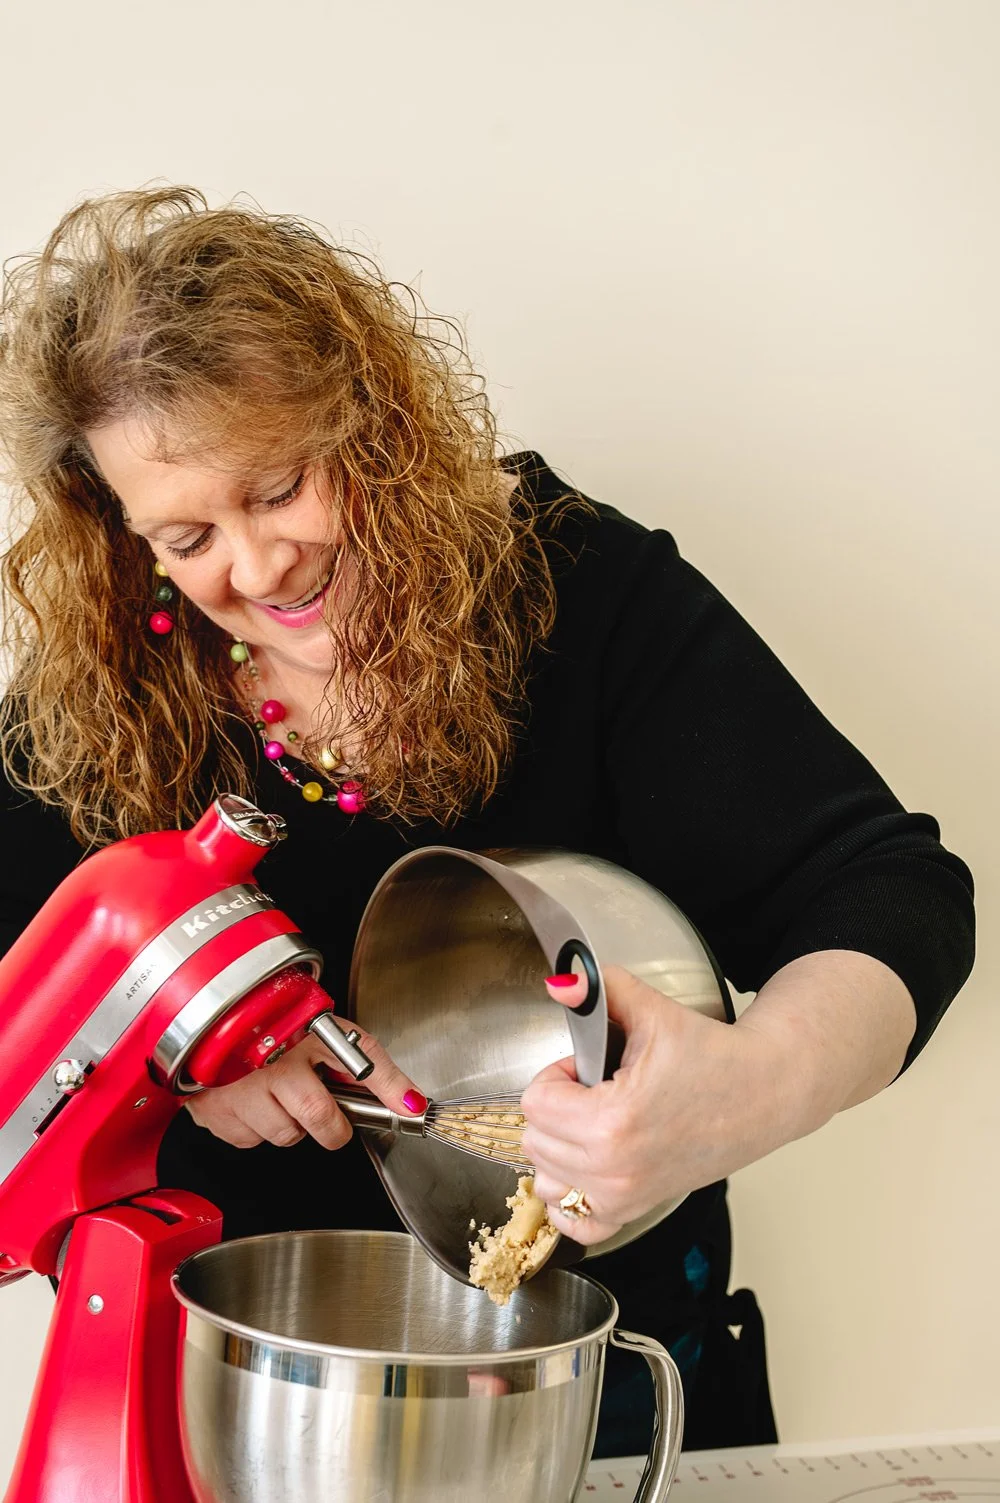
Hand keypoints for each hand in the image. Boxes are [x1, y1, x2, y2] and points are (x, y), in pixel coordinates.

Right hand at [186, 1026, 425, 1150]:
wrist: (216, 1035)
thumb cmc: (278, 1038)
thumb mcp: (331, 1042)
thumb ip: (376, 1073)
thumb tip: (413, 1104)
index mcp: (309, 1038)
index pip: (360, 1065)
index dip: (384, 1086)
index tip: (410, 1108)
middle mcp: (273, 1063)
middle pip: (316, 1116)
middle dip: (329, 1127)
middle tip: (322, 1110)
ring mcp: (241, 1089)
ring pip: (283, 1135)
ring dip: (287, 1125)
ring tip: (279, 1097)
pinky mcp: (218, 1113)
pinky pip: (251, 1140)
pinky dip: (257, 1129)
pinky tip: (255, 1105)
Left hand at [520, 964, 790, 1245]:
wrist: (765, 1092)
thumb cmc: (715, 1057)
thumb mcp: (653, 1013)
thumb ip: (599, 991)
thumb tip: (562, 981)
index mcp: (612, 1122)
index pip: (534, 1103)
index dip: (557, 1074)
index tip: (587, 1068)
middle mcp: (614, 1169)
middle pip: (535, 1140)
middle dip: (557, 1108)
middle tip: (595, 1090)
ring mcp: (625, 1197)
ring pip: (546, 1180)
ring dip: (558, 1150)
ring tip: (593, 1123)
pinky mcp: (636, 1210)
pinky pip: (574, 1222)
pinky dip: (571, 1197)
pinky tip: (588, 1165)